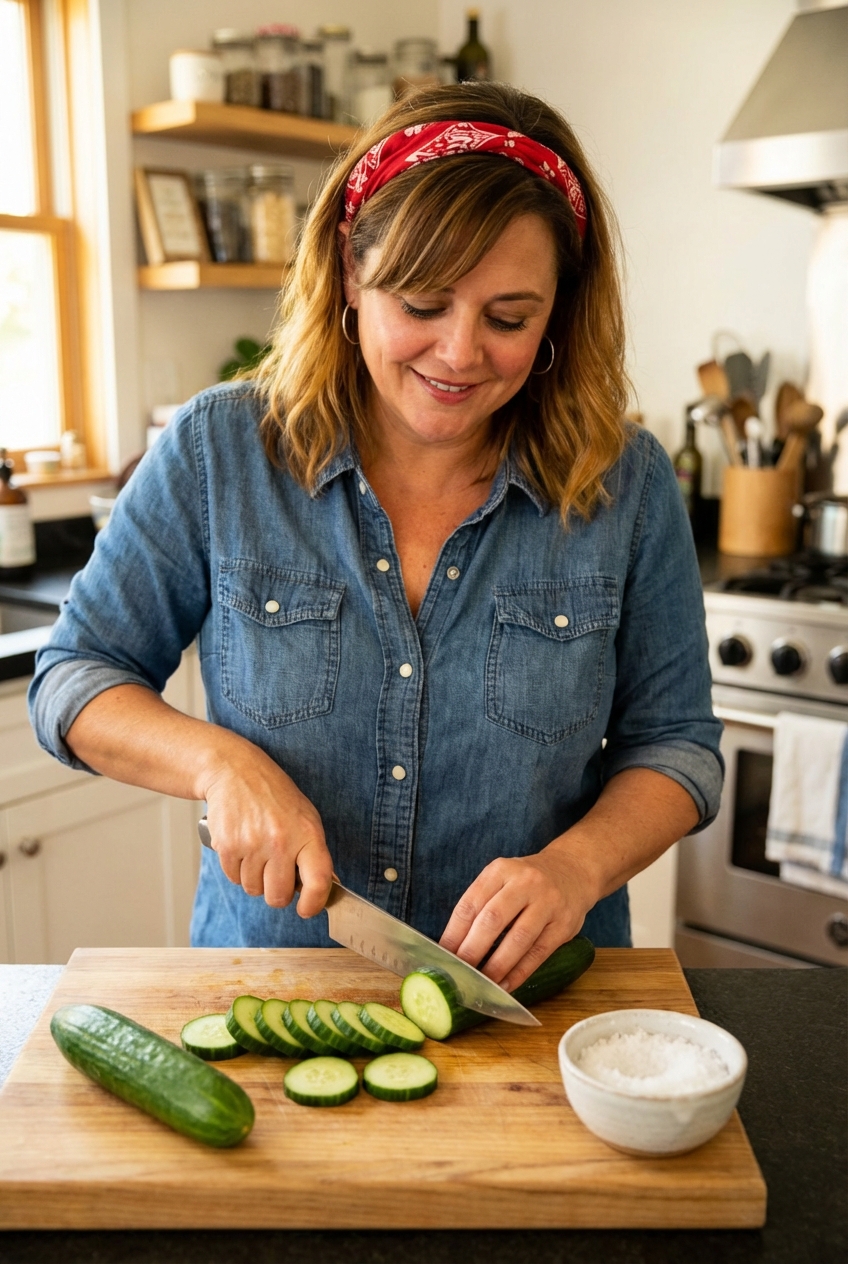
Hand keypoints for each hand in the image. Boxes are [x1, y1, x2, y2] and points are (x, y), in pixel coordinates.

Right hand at [202, 741, 333, 916]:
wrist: (236, 771)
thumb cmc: (274, 796)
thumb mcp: (305, 817)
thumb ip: (313, 852)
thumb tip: (320, 888)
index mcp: (308, 834)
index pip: (318, 881)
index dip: (313, 904)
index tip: (306, 909)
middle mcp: (281, 841)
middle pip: (278, 896)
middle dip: (277, 892)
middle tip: (276, 874)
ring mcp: (252, 844)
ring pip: (254, 890)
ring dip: (255, 879)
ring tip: (258, 852)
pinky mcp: (228, 846)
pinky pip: (234, 879)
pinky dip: (238, 870)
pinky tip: (243, 847)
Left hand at [439, 848, 595, 991]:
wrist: (573, 871)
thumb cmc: (527, 882)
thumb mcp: (503, 879)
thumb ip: (482, 904)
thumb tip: (454, 945)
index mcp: (501, 870)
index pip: (471, 903)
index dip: (454, 932)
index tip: (443, 955)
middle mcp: (525, 882)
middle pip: (492, 920)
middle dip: (472, 950)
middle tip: (459, 973)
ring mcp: (547, 903)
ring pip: (518, 938)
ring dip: (497, 966)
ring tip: (482, 984)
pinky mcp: (564, 924)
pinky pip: (539, 953)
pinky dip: (520, 972)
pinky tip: (506, 985)